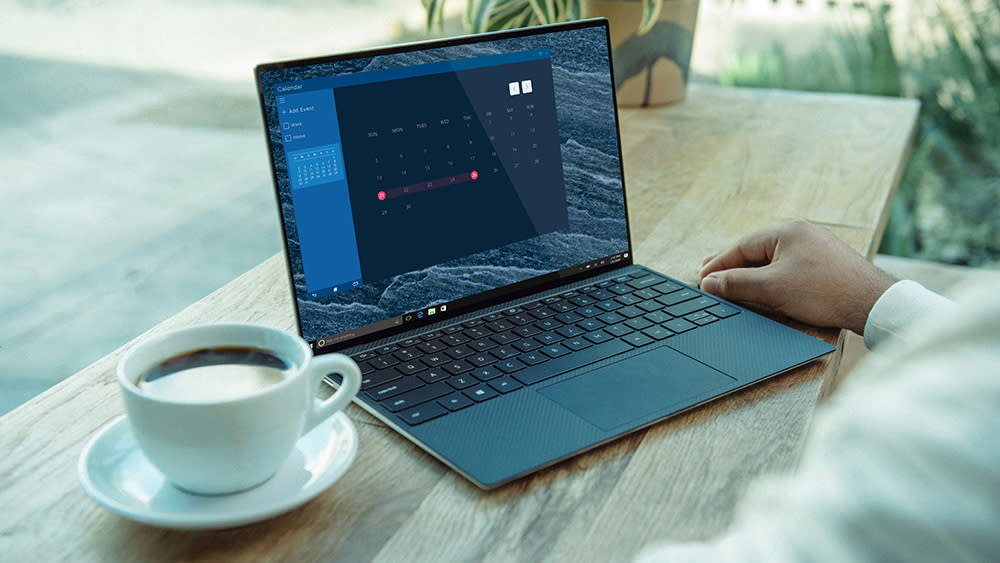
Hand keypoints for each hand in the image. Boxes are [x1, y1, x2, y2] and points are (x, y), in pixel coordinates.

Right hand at [698, 221, 895, 334]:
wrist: (872, 303)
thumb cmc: (826, 292)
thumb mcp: (773, 288)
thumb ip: (737, 284)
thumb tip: (709, 283)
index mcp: (788, 231)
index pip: (742, 246)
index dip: (718, 264)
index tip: (701, 279)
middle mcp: (802, 233)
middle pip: (756, 249)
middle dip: (731, 264)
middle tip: (707, 274)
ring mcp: (816, 247)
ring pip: (772, 258)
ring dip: (750, 271)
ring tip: (732, 282)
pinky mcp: (826, 264)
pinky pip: (788, 266)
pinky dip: (770, 276)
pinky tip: (764, 286)